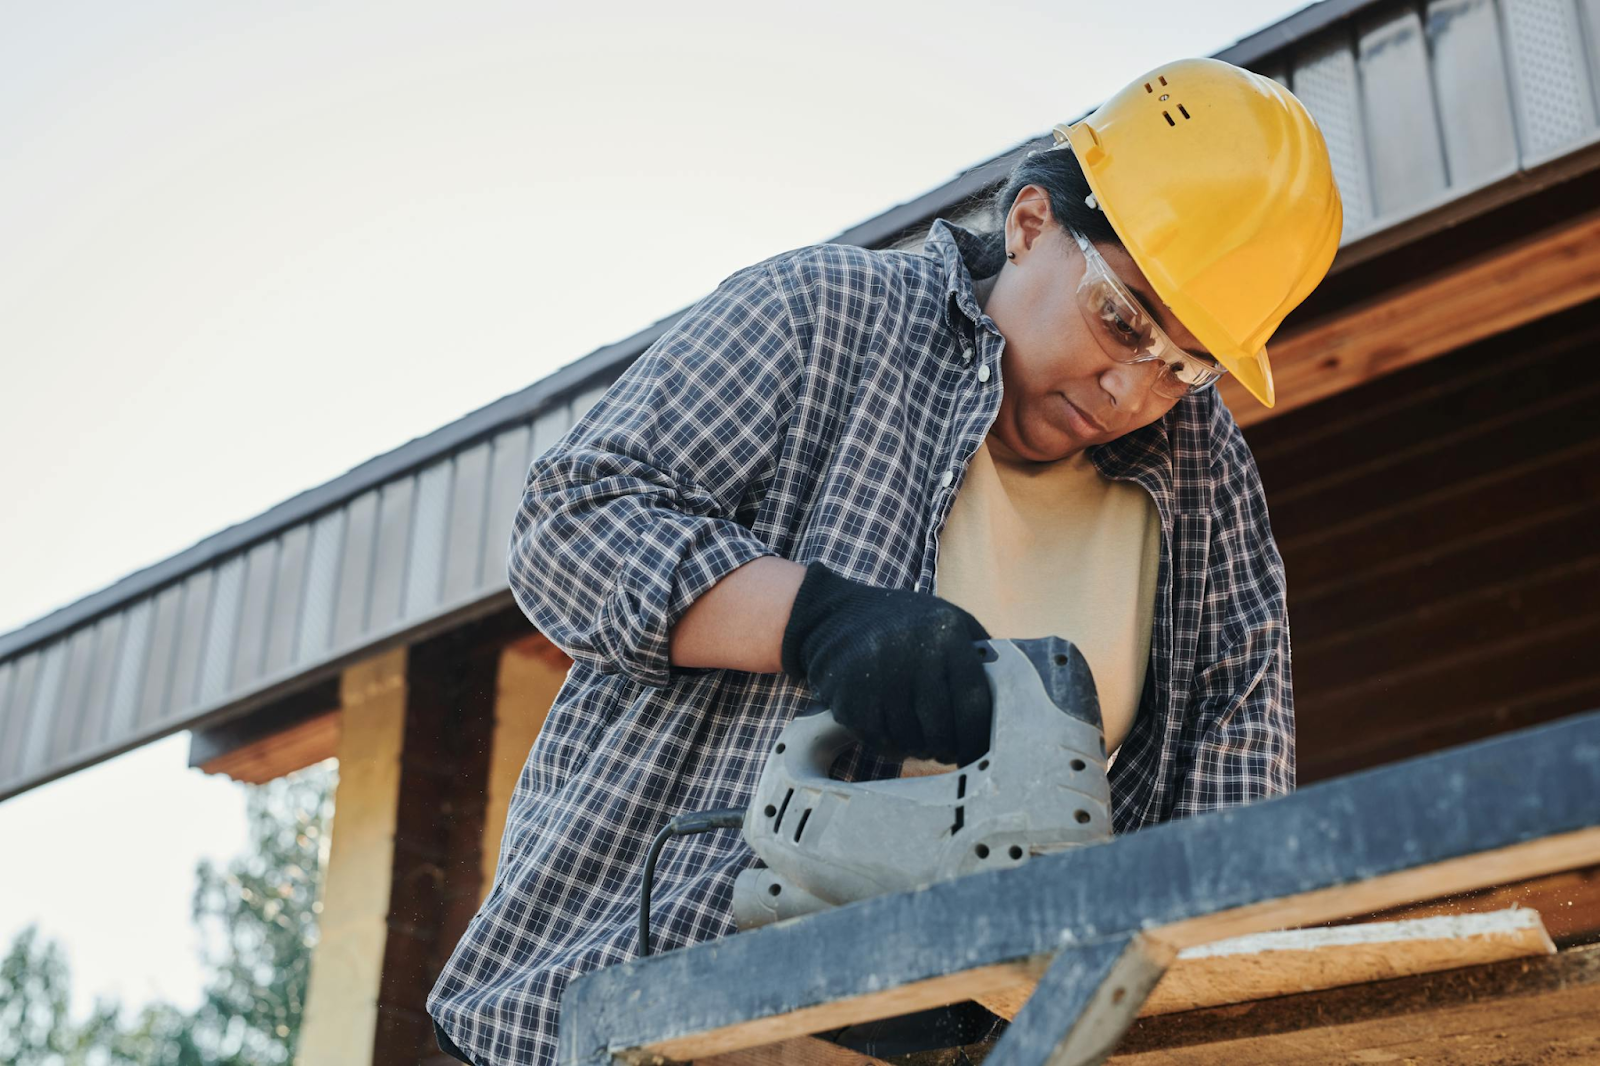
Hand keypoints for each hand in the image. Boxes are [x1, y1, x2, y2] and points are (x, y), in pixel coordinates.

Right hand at [780, 562, 993, 764]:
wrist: (833, 616)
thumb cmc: (902, 624)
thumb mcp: (945, 619)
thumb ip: (978, 651)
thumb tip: (1015, 692)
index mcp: (946, 636)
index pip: (974, 703)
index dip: (979, 737)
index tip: (981, 754)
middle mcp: (914, 655)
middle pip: (942, 729)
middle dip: (948, 748)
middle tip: (947, 750)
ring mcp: (879, 678)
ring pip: (911, 740)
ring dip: (918, 748)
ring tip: (919, 737)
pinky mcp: (851, 698)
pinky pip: (881, 742)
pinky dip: (890, 746)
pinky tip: (892, 731)